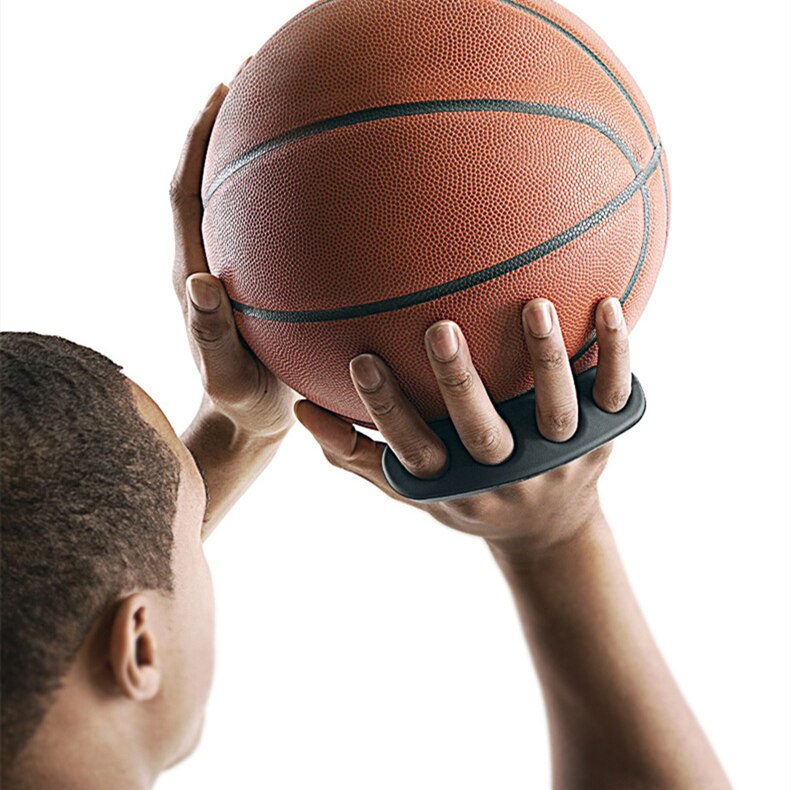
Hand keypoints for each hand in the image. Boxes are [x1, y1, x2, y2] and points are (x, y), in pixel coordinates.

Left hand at [170, 62, 297, 440]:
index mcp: (194, 272)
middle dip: (226, 124)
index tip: (222, 92)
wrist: (248, 420)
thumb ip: (209, 337)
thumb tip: (199, 282)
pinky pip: (270, 227)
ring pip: (240, 197)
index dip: (196, 140)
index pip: (183, 191)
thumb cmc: (242, 403)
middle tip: (260, 77)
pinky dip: (289, 195)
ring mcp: (236, 268)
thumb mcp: (225, 379)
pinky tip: (331, 186)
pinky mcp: (259, 281)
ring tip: (293, 111)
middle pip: (208, 176)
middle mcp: (208, 258)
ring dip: (256, 152)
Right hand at [294, 297, 630, 552]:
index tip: (360, 359)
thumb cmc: (468, 496)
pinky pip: (616, 395)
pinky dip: (615, 355)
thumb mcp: (413, 488)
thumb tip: (300, 412)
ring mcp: (560, 457)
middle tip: (439, 329)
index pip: (414, 451)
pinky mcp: (605, 438)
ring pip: (556, 413)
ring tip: (535, 306)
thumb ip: (358, 455)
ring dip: (546, 362)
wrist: (550, 531)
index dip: (386, 411)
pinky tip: (609, 304)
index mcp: (458, 483)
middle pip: (482, 434)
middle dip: (459, 384)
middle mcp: (508, 474)